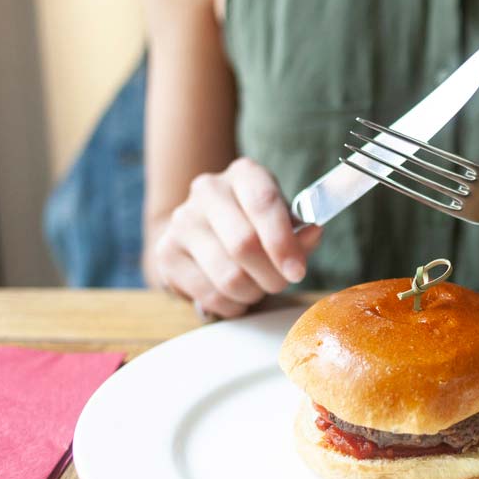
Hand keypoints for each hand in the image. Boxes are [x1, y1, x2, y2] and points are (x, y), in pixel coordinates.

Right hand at [151, 158, 323, 317]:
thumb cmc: (255, 226)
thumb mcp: (283, 221)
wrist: (205, 232)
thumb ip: (300, 231)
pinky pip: (209, 295)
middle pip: (244, 245)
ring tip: (256, 287)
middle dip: (271, 275)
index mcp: (244, 174)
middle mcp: (208, 190)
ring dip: (252, 293)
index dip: (283, 243)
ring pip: (229, 276)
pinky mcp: (166, 253)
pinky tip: (235, 295)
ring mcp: (182, 220)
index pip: (264, 204)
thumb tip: (312, 234)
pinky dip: (232, 305)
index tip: (297, 271)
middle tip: (280, 282)